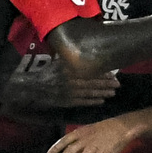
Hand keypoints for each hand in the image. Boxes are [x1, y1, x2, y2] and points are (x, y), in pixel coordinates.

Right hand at [2, 58, 118, 111]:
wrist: (33, 87)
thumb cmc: (46, 72)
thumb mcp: (58, 61)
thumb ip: (71, 59)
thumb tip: (85, 49)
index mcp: (70, 70)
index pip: (91, 72)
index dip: (103, 74)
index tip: (114, 74)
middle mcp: (71, 81)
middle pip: (93, 83)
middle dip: (107, 85)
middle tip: (118, 85)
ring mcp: (69, 93)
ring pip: (90, 94)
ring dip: (102, 94)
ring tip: (112, 93)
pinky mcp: (67, 102)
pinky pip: (82, 102)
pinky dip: (93, 102)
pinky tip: (101, 101)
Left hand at [47, 116, 134, 152]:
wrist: (121, 127)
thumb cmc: (105, 129)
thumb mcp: (89, 129)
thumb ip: (80, 137)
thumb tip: (70, 146)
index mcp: (81, 132)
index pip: (64, 140)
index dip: (56, 147)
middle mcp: (85, 140)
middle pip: (69, 152)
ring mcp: (94, 147)